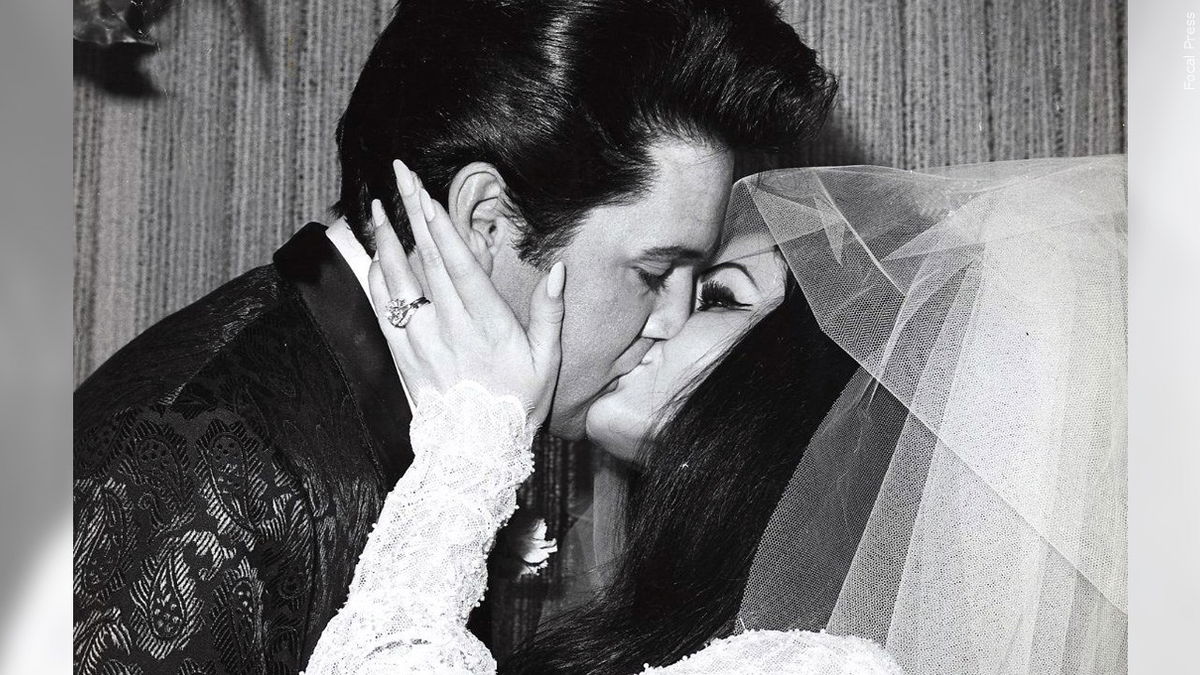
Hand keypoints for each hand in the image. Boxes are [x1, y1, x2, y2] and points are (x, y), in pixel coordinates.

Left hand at [368, 159, 565, 425]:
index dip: (440, 224)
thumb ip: (550, 313)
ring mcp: (422, 342)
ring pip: (398, 280)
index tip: (427, 192)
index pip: (458, 263)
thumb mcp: (546, 362)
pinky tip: (373, 256)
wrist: (477, 453)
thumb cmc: (518, 404)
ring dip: (386, 240)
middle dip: (412, 212)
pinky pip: (384, 311)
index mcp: (487, 324)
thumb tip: (560, 270)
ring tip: (378, 207)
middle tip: (399, 174)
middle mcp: (450, 327)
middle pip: (426, 258)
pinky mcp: (403, 357)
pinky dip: (376, 280)